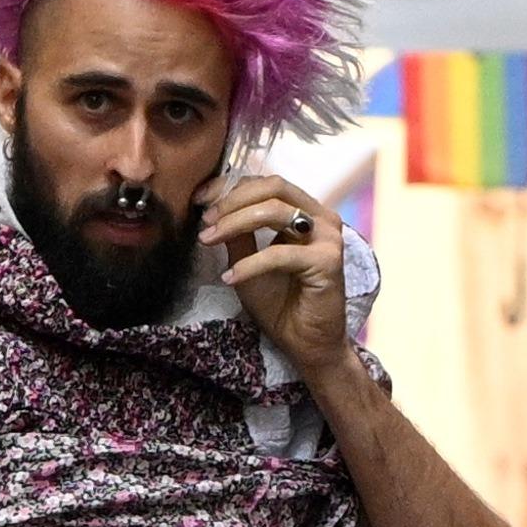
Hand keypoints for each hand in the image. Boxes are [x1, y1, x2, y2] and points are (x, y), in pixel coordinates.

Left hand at [200, 170, 356, 375]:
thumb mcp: (248, 259)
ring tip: (209, 240)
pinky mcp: (327, 262)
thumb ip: (238, 231)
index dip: (230, 187)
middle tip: (205, 221)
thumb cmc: (279, 303)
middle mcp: (321, 218)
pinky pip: (280, 253)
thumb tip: (212, 206)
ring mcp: (327, 238)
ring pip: (275, 211)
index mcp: (305, 212)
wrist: (304, 343)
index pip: (266, 183)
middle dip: (232, 201)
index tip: (198, 200)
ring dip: (234, 223)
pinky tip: (230, 277)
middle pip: (272, 188)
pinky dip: (250, 264)